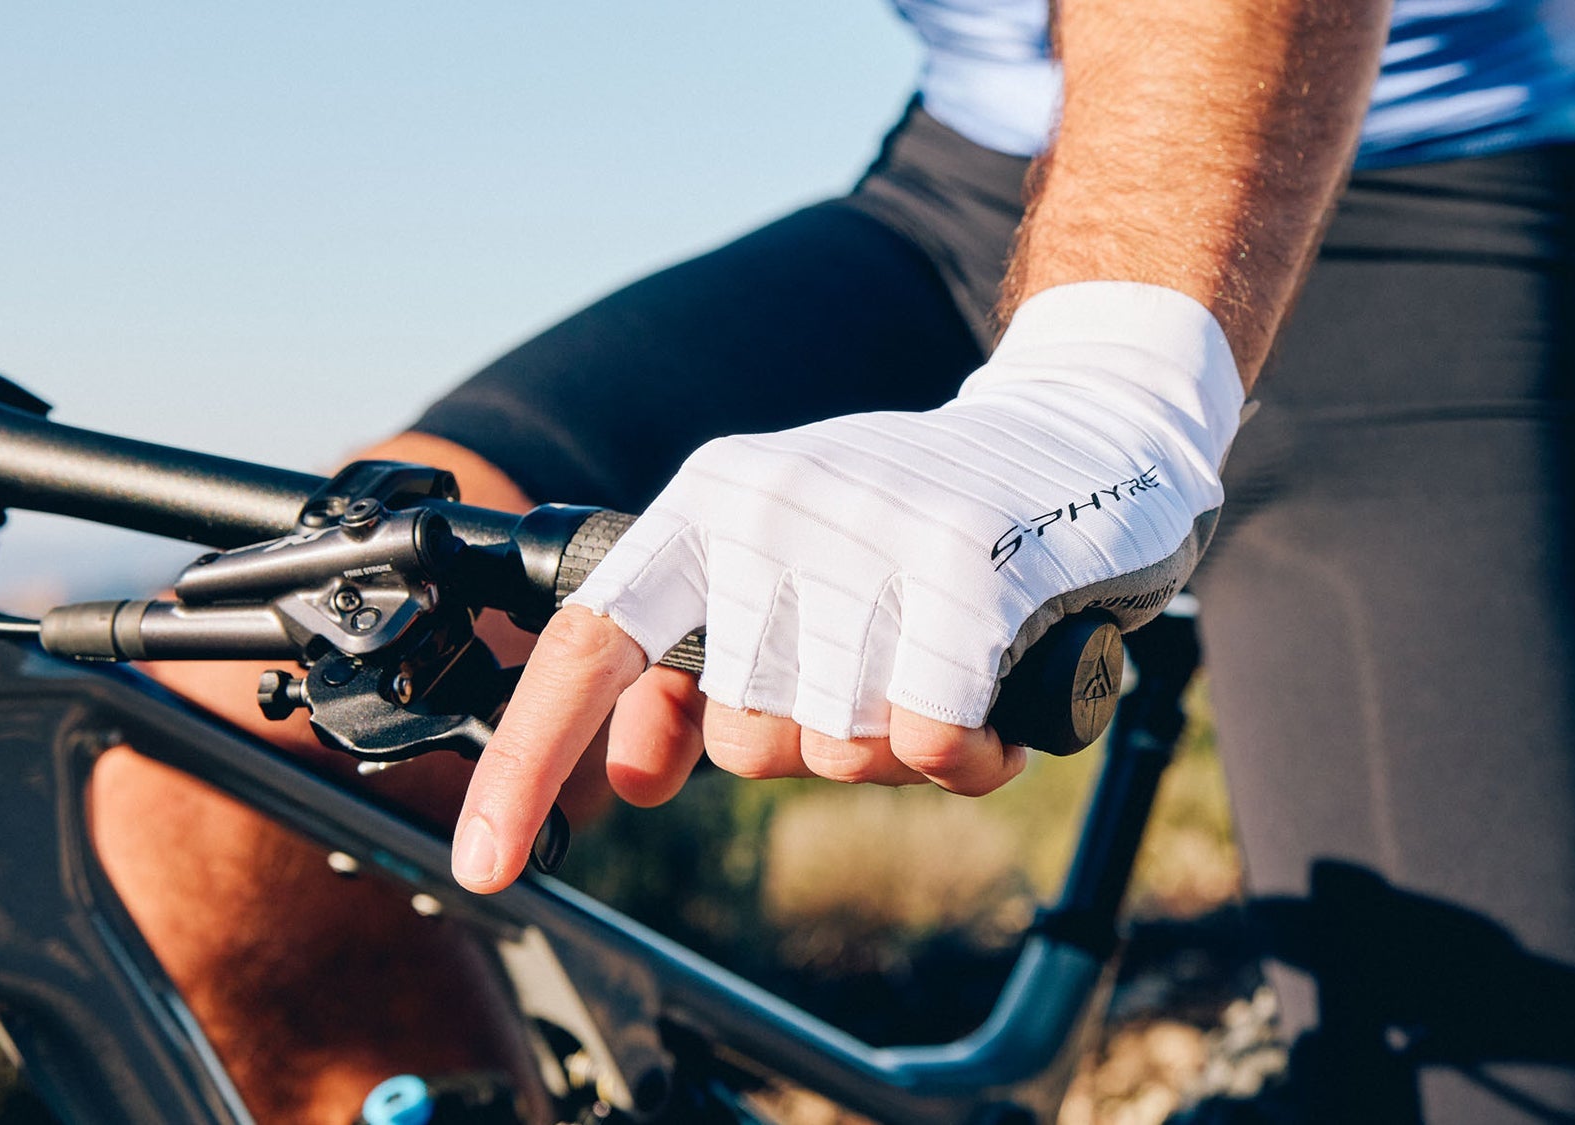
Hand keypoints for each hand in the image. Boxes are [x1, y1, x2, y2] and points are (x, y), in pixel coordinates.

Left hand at [452, 282, 1242, 891]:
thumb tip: (629, 773)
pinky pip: (928, 744)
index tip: (485, 866)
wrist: (1089, 427)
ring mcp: (872, 540)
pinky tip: (994, 710)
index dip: (529, 762)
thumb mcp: (798, 567)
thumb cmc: (931, 515)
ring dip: (903, 752)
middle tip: (888, 681)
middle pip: (748, 739)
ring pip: (841, 749)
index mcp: (715, 502)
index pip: (597, 645)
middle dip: (824, 746)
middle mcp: (776, 510)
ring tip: (952, 677)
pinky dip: (966, 756)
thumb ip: (707, 663)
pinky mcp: (968, 577)